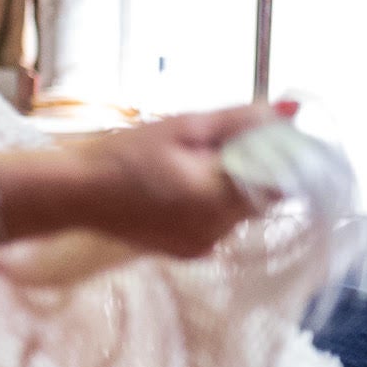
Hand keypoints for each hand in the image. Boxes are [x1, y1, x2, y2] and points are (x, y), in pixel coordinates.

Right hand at [65, 105, 272, 257]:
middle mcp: (219, 230)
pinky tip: (181, 189)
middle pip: (261, 198)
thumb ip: (239, 121)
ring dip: (230, 188)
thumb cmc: (125, 154)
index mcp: (220, 198)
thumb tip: (290, 112)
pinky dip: (211, 206)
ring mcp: (205, 246)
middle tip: (216, 147)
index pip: (281, 183)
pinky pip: (218, 225)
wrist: (76, 194)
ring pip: (240, 212)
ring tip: (190, 166)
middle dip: (251, 170)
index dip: (280, 159)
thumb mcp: (183, 127)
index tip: (264, 139)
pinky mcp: (191, 253)